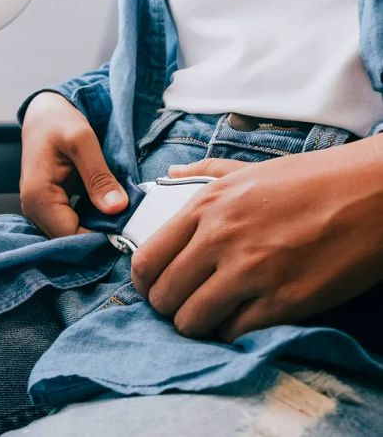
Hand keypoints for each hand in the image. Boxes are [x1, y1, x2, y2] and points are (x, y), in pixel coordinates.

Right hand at [20, 92, 128, 236]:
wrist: (42, 113)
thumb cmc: (58, 121)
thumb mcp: (83, 141)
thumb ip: (99, 176)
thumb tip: (116, 207)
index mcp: (38, 195)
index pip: (69, 235)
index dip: (98, 237)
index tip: (126, 231)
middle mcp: (33, 208)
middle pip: (68, 239)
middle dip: (97, 236)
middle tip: (127, 225)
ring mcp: (38, 210)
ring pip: (69, 234)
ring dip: (94, 231)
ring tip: (119, 221)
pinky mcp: (48, 207)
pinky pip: (69, 224)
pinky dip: (88, 223)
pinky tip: (106, 215)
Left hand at [131, 137, 382, 341]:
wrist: (374, 192)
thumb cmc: (312, 179)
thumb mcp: (248, 169)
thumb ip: (203, 175)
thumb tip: (171, 174)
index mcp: (206, 206)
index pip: (147, 259)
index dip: (143, 283)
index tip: (153, 289)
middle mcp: (220, 238)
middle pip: (165, 296)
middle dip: (168, 307)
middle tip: (183, 306)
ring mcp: (251, 271)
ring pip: (192, 321)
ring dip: (196, 325)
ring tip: (211, 317)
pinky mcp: (283, 301)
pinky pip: (234, 333)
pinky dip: (231, 333)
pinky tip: (241, 320)